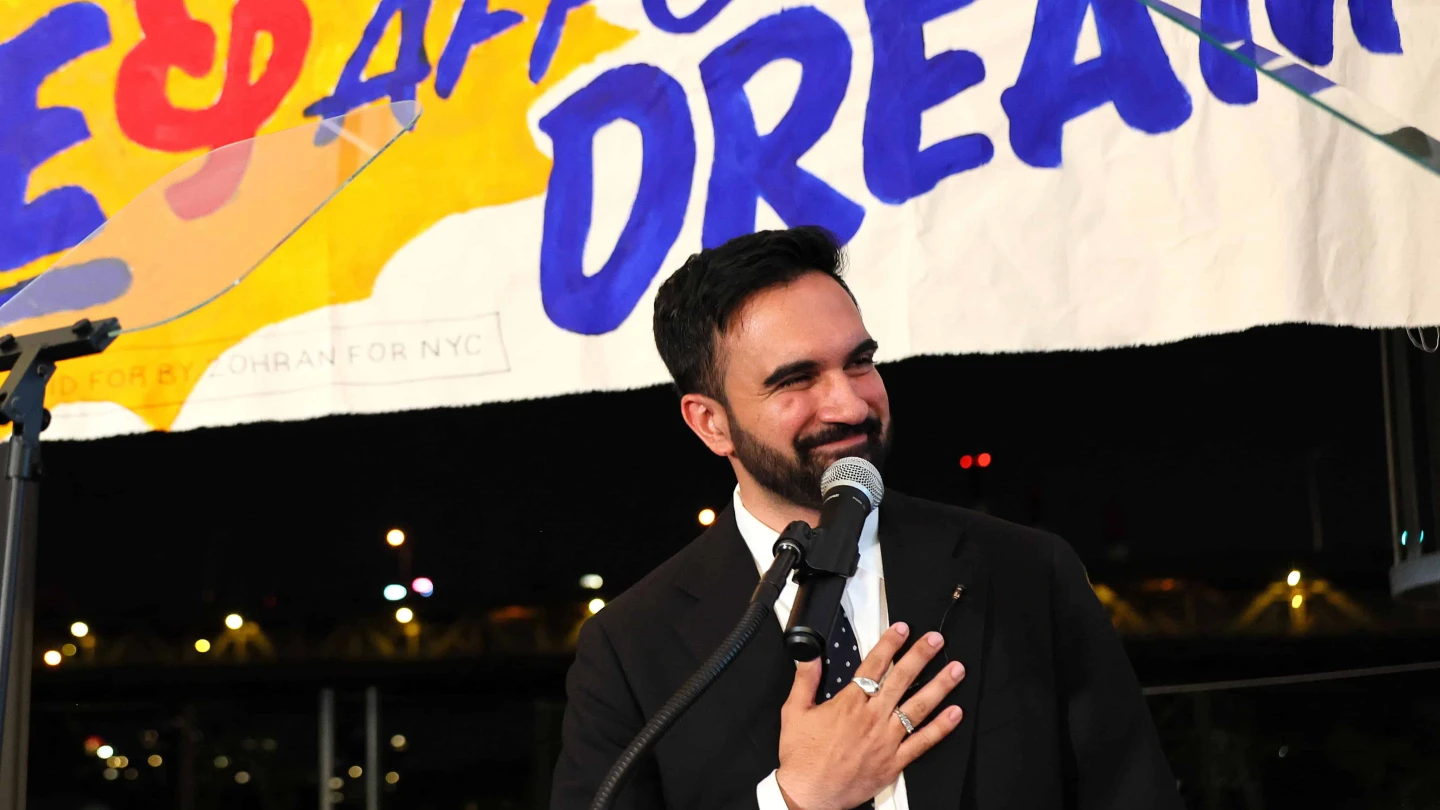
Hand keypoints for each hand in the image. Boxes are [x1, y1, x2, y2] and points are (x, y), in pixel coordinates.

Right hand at [774, 623, 965, 809]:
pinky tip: (954, 713)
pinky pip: (923, 742)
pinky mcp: (894, 762)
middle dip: (920, 656)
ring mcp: (886, 740)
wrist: (809, 794)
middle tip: (935, 640)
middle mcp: (871, 719)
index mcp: (848, 704)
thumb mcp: (794, 712)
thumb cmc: (802, 757)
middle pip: (901, 680)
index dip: (889, 644)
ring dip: (939, 686)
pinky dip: (940, 728)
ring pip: (918, 707)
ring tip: (955, 670)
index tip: (902, 629)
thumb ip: (805, 680)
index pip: (873, 666)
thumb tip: (809, 656)